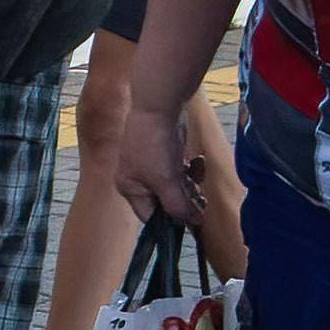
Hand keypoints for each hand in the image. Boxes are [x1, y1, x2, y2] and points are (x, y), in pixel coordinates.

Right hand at [103, 102, 203, 226]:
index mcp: (130, 189)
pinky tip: (196, 160)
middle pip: (167, 203)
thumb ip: (179, 207)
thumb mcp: (167, 181)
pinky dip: (191, 170)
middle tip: (199, 196)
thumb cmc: (155, 144)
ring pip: (177, 188)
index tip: (192, 218)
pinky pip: (181, 172)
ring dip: (191, 184)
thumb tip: (194, 223)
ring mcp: (152, 167)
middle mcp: (138, 180)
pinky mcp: (165, 155)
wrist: (159, 105)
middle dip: (185, 199)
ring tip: (195, 173)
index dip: (172, 220)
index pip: (151, 217)